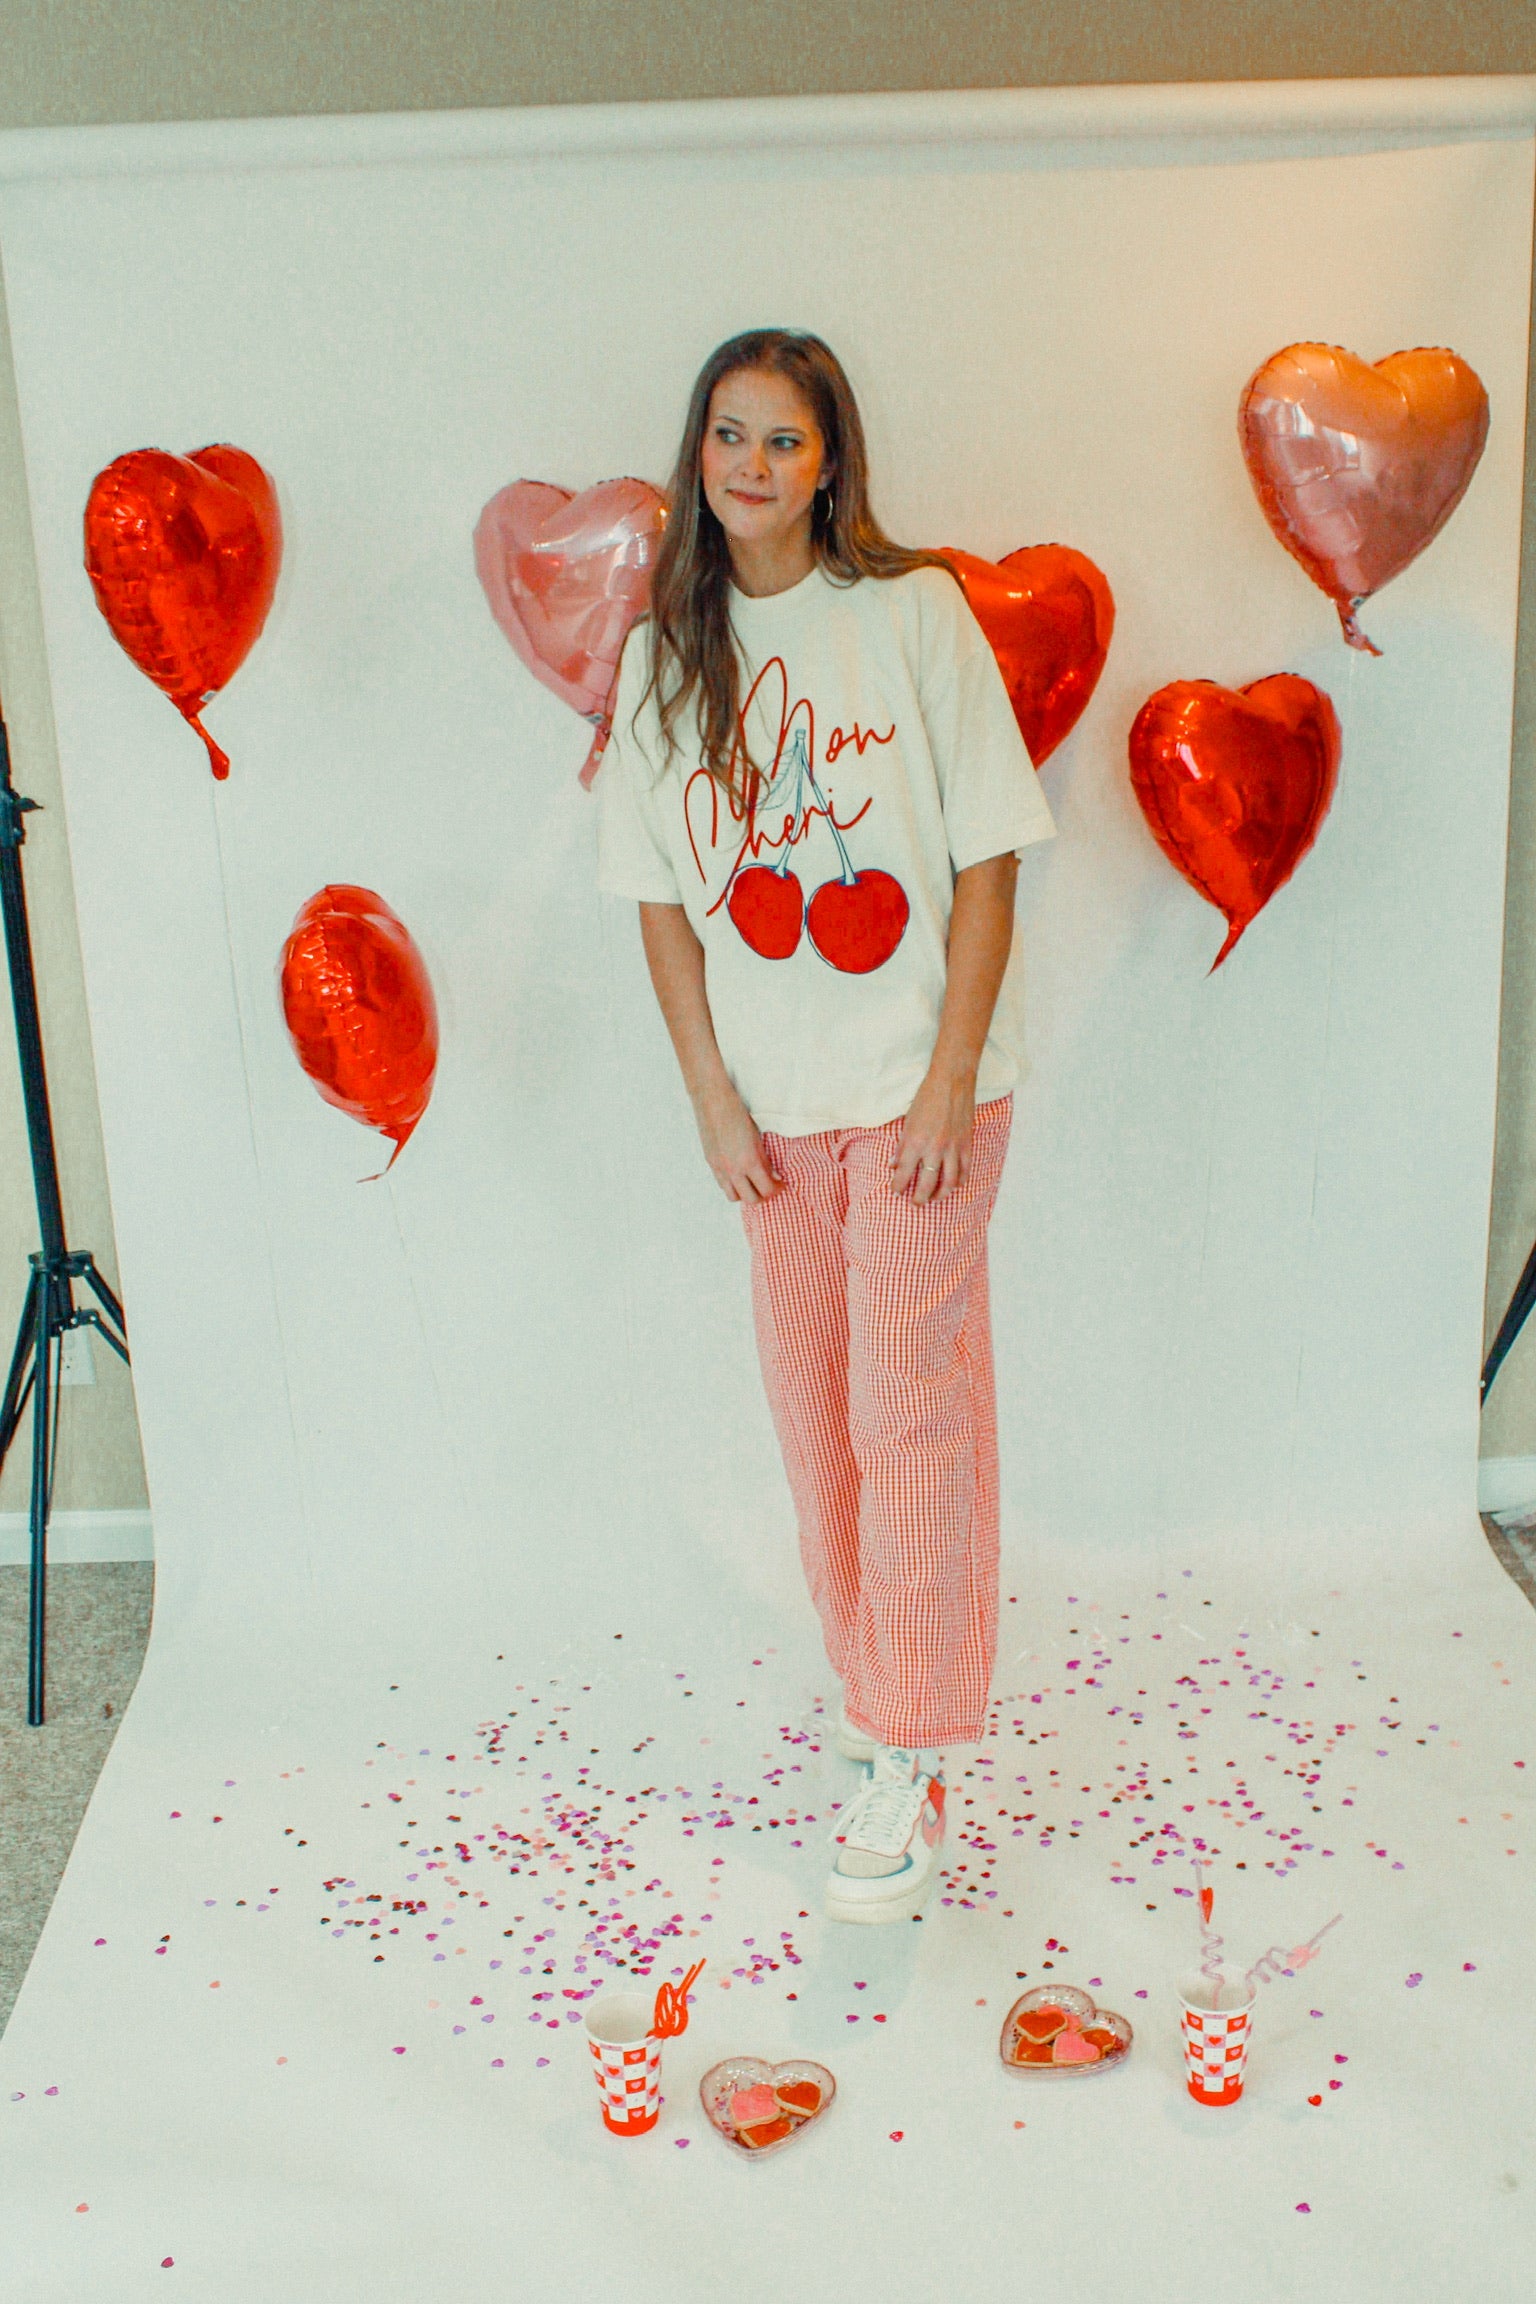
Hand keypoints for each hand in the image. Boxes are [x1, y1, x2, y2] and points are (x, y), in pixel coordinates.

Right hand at [695, 1079, 781, 1203]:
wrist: (712, 1100)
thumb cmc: (738, 1113)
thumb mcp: (757, 1137)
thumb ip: (765, 1160)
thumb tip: (774, 1177)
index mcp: (748, 1161)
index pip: (766, 1189)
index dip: (777, 1189)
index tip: (782, 1184)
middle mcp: (732, 1169)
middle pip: (751, 1200)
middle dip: (763, 1196)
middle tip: (770, 1187)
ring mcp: (719, 1168)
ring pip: (733, 1197)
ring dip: (745, 1194)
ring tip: (752, 1183)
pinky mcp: (710, 1163)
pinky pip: (722, 1185)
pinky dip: (733, 1185)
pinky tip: (739, 1174)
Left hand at [892, 1065, 975, 1202]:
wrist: (952, 1082)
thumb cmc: (927, 1098)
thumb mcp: (907, 1121)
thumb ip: (901, 1146)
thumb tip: (893, 1165)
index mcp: (915, 1142)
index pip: (903, 1173)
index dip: (898, 1186)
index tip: (896, 1191)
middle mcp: (934, 1149)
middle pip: (926, 1184)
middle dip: (919, 1198)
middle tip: (915, 1203)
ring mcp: (953, 1148)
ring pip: (948, 1183)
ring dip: (940, 1195)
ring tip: (934, 1199)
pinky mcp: (967, 1145)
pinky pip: (965, 1171)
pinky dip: (959, 1182)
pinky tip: (953, 1185)